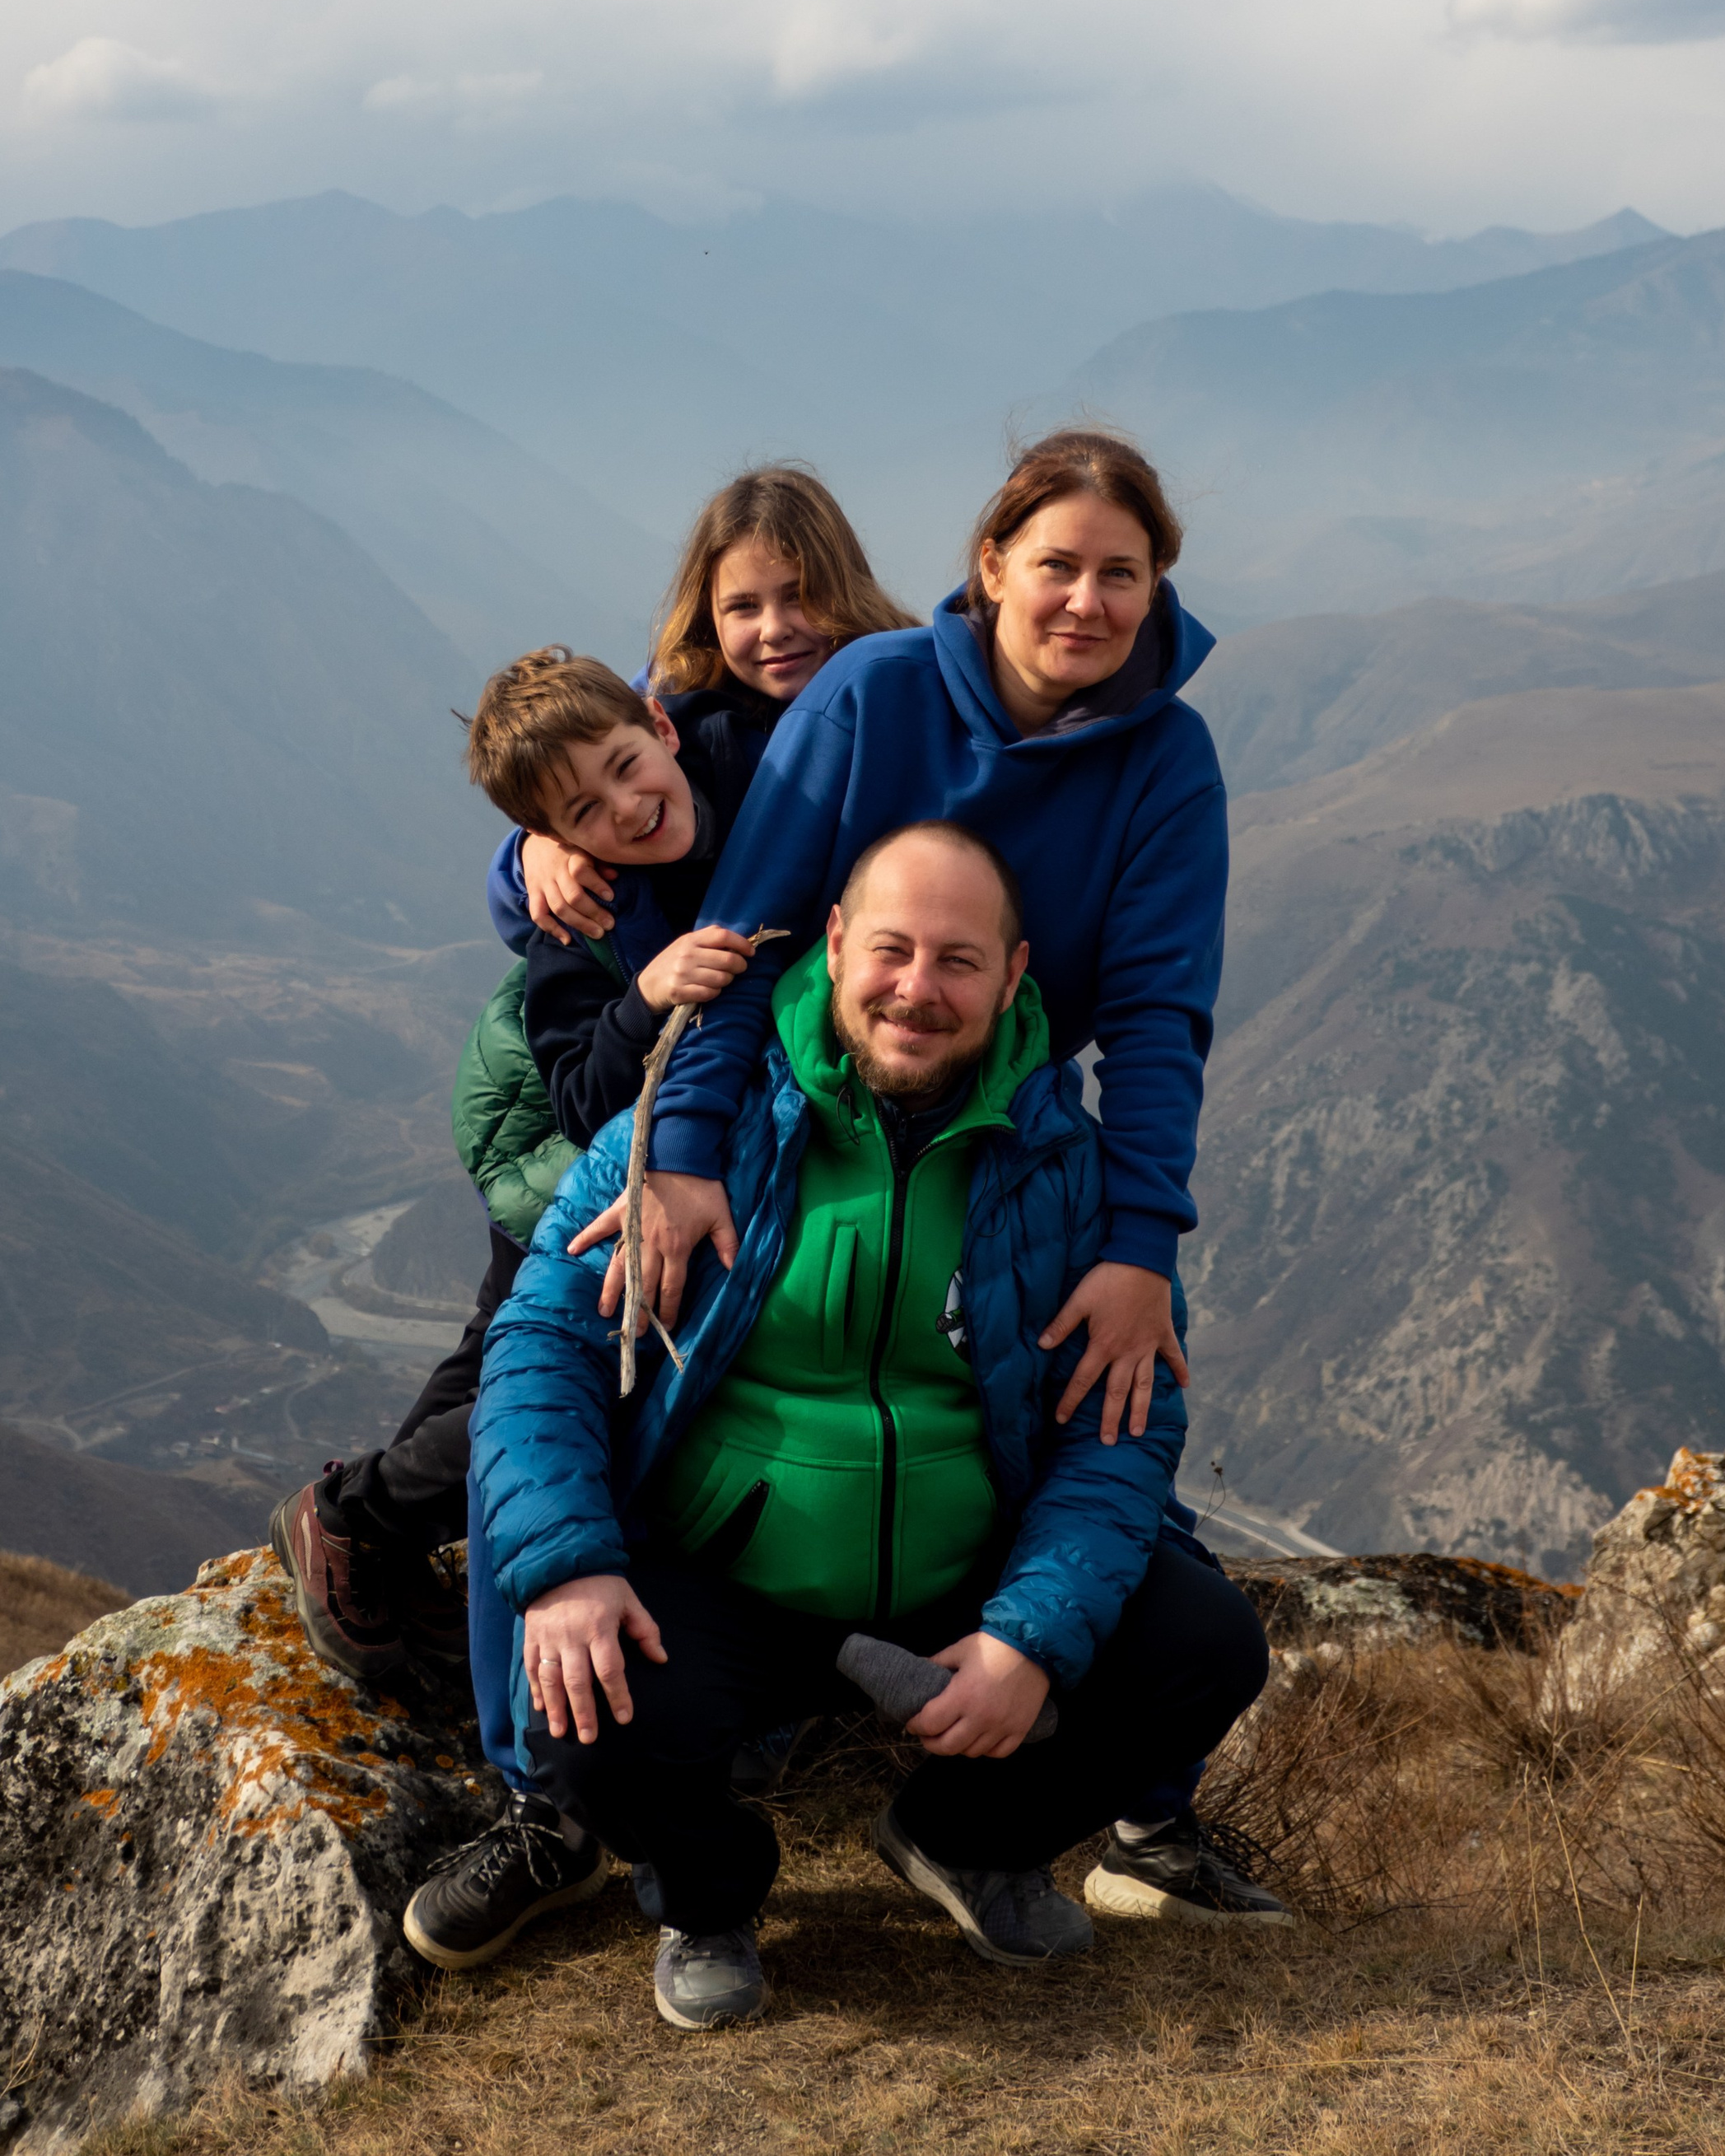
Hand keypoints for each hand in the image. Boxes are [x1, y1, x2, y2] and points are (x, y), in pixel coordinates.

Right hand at [521, 831, 614, 943]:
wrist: (535, 845)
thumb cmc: (569, 850)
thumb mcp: (585, 849)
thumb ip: (600, 863)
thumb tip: (615, 876)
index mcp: (571, 857)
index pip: (581, 871)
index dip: (597, 885)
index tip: (611, 897)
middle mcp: (556, 871)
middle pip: (573, 896)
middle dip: (593, 912)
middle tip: (610, 924)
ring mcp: (543, 884)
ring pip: (559, 908)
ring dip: (579, 924)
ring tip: (598, 933)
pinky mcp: (533, 893)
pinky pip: (538, 915)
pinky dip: (552, 929)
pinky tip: (568, 939)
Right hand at [524, 1574, 666, 1743]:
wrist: (559, 1560)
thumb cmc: (600, 1584)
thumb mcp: (628, 1600)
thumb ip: (644, 1629)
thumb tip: (660, 1658)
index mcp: (599, 1627)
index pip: (609, 1669)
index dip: (618, 1695)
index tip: (625, 1717)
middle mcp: (572, 1636)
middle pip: (578, 1681)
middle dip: (584, 1712)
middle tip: (590, 1738)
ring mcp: (549, 1637)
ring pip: (551, 1679)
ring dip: (556, 1708)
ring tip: (561, 1733)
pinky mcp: (531, 1636)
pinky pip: (531, 1667)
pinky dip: (536, 1689)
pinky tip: (541, 1708)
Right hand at [568, 1171, 737, 1329]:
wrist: (680, 1153)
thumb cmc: (703, 1186)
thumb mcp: (721, 1216)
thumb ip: (728, 1245)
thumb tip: (735, 1270)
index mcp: (676, 1248)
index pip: (671, 1287)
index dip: (669, 1309)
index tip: (666, 1325)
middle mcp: (651, 1244)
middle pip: (643, 1284)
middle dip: (639, 1310)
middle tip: (634, 1332)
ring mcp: (632, 1228)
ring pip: (619, 1266)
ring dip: (612, 1289)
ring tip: (605, 1310)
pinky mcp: (620, 1211)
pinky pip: (599, 1227)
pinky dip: (585, 1237)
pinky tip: (572, 1250)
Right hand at [634, 927, 755, 1014]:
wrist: (648, 985)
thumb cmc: (674, 962)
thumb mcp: (686, 944)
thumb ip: (708, 939)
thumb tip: (739, 943)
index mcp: (691, 939)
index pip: (723, 936)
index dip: (742, 944)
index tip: (750, 952)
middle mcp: (687, 955)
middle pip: (727, 960)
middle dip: (739, 966)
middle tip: (739, 969)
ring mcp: (682, 974)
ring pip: (722, 979)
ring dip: (727, 981)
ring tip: (722, 980)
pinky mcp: (680, 992)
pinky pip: (710, 993)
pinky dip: (715, 992)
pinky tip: (710, 990)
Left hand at [907, 1632, 1050, 1758]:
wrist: (1033, 1646)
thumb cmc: (994, 1646)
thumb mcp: (960, 1649)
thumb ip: (937, 1662)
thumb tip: (917, 1667)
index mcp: (962, 1696)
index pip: (930, 1723)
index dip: (916, 1725)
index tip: (912, 1723)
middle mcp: (981, 1717)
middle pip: (948, 1746)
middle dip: (931, 1743)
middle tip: (927, 1736)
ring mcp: (1002, 1726)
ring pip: (972, 1752)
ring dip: (958, 1746)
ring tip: (952, 1736)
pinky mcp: (1020, 1730)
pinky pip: (998, 1753)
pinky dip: (985, 1750)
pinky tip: (979, 1739)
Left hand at [1039, 1262, 1188, 1444]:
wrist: (1142, 1261)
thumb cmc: (1108, 1279)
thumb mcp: (1079, 1300)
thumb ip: (1061, 1324)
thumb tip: (1041, 1345)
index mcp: (1103, 1345)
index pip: (1083, 1379)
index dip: (1070, 1400)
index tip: (1061, 1419)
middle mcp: (1126, 1352)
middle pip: (1116, 1392)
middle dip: (1110, 1418)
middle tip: (1108, 1441)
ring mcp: (1147, 1345)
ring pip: (1144, 1384)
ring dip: (1141, 1408)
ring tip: (1139, 1431)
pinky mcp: (1163, 1334)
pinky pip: (1173, 1357)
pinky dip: (1180, 1370)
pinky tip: (1185, 1386)